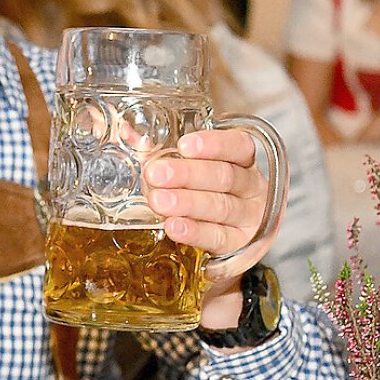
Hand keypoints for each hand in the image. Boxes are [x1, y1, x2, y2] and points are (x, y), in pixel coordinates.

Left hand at [146, 128, 275, 325]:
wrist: (221, 246)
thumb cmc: (202, 196)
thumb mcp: (186, 172)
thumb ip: (159, 152)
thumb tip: (128, 133)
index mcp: (242, 162)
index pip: (238, 146)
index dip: (214, 144)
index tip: (184, 144)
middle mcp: (251, 187)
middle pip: (224, 176)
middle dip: (188, 174)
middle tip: (156, 174)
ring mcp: (249, 217)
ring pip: (221, 206)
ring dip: (187, 203)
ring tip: (159, 201)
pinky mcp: (242, 246)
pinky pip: (218, 237)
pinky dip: (195, 232)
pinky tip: (175, 227)